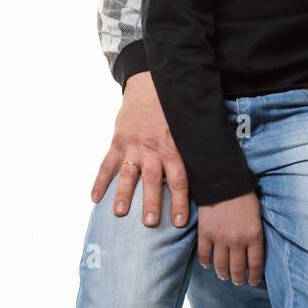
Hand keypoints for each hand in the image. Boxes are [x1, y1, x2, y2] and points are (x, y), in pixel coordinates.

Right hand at [90, 71, 190, 229]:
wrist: (151, 85)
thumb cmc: (173, 112)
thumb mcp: (187, 129)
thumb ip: (192, 151)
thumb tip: (213, 173)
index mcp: (173, 148)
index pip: (179, 180)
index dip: (179, 202)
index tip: (179, 222)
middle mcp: (153, 149)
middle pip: (152, 180)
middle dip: (151, 202)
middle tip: (149, 223)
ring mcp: (133, 146)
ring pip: (127, 173)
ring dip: (123, 194)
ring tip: (119, 213)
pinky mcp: (118, 141)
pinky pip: (106, 163)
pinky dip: (99, 181)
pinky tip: (94, 197)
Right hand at [197, 191, 264, 285]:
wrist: (224, 183)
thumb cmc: (244, 197)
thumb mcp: (257, 216)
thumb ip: (255, 235)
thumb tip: (253, 252)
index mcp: (254, 235)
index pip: (255, 264)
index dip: (254, 276)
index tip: (253, 281)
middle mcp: (237, 240)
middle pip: (237, 269)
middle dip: (238, 278)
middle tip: (237, 281)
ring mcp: (220, 238)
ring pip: (221, 265)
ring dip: (223, 274)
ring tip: (224, 276)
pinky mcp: (205, 234)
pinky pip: (204, 255)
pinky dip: (206, 263)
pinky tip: (208, 265)